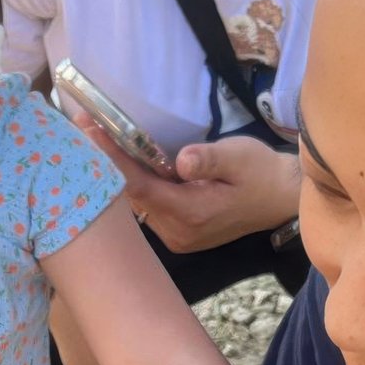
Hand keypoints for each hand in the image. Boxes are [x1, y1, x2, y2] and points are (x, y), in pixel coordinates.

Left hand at [77, 117, 298, 254]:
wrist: (280, 199)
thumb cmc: (261, 173)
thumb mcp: (239, 157)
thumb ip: (209, 159)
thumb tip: (182, 160)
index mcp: (191, 213)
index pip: (139, 187)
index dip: (112, 160)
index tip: (90, 132)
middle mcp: (177, 232)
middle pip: (132, 197)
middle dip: (108, 163)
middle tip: (84, 127)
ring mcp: (177, 237)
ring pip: (138, 204)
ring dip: (120, 174)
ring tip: (97, 138)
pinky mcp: (179, 235)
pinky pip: (149, 208)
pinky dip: (136, 185)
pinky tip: (125, 162)